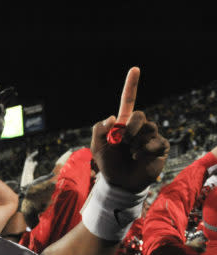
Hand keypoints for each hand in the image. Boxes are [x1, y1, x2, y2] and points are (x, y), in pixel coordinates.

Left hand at [91, 67, 168, 192]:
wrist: (120, 182)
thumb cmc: (108, 164)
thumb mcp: (97, 147)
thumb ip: (99, 130)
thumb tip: (113, 117)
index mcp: (122, 123)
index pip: (128, 101)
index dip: (131, 85)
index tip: (134, 69)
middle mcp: (138, 127)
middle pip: (139, 115)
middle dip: (130, 127)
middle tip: (123, 140)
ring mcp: (150, 136)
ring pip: (148, 128)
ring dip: (136, 141)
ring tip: (130, 152)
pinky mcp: (160, 146)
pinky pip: (155, 142)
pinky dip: (144, 151)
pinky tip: (139, 157)